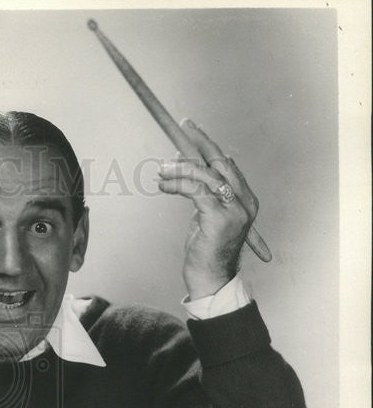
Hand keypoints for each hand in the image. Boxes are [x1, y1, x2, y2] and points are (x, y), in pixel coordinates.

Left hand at [157, 120, 259, 299]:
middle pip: (220, 162)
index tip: (193, 131)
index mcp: (246, 200)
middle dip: (200, 142)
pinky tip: (163, 184)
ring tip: (161, 169)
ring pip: (205, 174)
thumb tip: (187, 169)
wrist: (212, 281)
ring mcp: (234, 210)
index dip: (209, 146)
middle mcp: (245, 202)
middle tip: (183, 126)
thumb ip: (204, 196)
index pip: (227, 165)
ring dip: (180, 167)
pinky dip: (177, 183)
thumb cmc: (206, 253)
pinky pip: (195, 189)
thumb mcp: (207, 218)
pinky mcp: (218, 218)